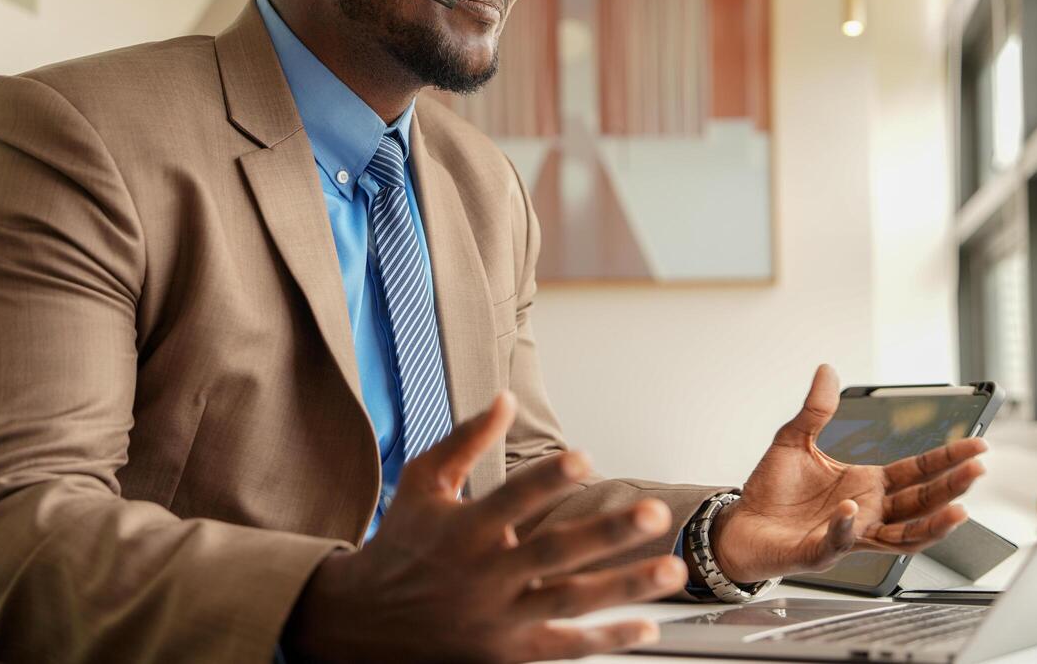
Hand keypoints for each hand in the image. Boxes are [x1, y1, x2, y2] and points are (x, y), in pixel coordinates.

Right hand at [282, 391, 688, 662]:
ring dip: (626, 585)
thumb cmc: (400, 541)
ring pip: (571, 601)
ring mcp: (499, 616)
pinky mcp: (508, 650)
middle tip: (654, 514)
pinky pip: (565, 646)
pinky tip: (646, 623)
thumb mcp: (423, 481)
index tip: (584, 457)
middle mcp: (485, 574)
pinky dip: (607, 638)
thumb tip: (507, 398)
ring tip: (673, 567)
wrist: (363, 621)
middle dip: (607, 534)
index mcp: (465, 529)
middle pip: (555, 553)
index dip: (547, 479)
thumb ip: (466, 439)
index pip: (512, 499)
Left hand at [710, 365, 987, 582]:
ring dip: (930, 526)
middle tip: (977, 470)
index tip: (977, 445)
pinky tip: (853, 511)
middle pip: (921, 503)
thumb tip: (826, 371)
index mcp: (867, 484)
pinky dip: (847, 528)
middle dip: (952, 488)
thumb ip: (816, 409)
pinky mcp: (820, 552)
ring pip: (902, 538)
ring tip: (956, 511)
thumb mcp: (795, 439)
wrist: (741, 524)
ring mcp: (849, 535)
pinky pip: (840, 543)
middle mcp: (868, 512)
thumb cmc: (772, 490)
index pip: (917, 472)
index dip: (947, 460)